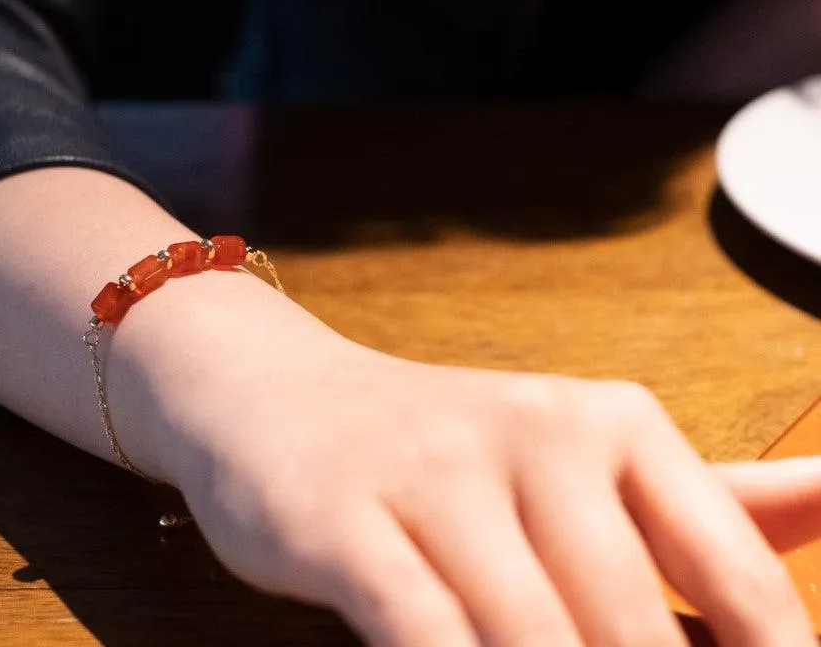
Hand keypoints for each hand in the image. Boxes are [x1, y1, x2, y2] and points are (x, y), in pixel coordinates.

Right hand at [110, 284, 820, 646]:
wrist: (275, 391)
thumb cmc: (442, 448)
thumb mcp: (576, 454)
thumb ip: (709, 503)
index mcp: (609, 421)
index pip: (735, 576)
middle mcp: (533, 431)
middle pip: (633, 630)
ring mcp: (435, 472)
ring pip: (534, 640)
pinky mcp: (347, 519)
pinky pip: (426, 633)